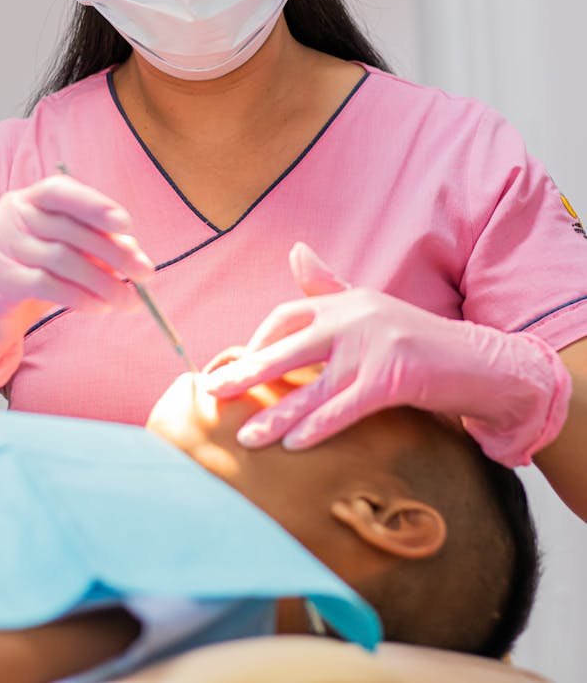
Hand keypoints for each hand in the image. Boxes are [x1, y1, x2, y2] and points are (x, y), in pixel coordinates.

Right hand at [0, 174, 153, 396]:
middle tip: (145, 274)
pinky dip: (79, 297)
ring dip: (103, 281)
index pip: (60, 190)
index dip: (94, 205)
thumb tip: (136, 255)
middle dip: (113, 252)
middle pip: (68, 229)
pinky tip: (99, 308)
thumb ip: (92, 249)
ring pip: (62, 259)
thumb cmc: (26, 278)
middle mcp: (7, 217)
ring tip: (128, 301)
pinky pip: (46, 285)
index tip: (127, 225)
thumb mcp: (60, 258)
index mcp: (24, 201)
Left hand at [206, 243, 570, 467]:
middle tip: (213, 392)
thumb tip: (296, 250)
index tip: (237, 368)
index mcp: (347, 301)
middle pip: (289, 345)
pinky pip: (347, 406)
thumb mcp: (372, 307)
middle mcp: (356, 317)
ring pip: (314, 385)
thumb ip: (330, 285)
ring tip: (246, 438)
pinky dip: (319, 425)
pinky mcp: (395, 376)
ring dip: (276, 413)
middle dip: (248, 371)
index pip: (287, 314)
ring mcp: (375, 345)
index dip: (258, 342)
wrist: (481, 362)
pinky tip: (295, 444)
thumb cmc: (420, 340)